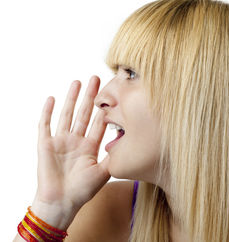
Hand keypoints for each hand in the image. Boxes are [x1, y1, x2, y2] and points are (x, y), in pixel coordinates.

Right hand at [34, 76, 109, 212]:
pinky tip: (52, 99)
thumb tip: (128, 145)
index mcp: (89, 146)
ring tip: (77, 82)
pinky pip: (45, 125)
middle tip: (96, 79)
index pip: (98, 122)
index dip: (104, 109)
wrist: (61, 203)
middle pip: (84, 113)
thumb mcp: (104, 173)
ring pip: (67, 114)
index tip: (111, 95)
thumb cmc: (82, 191)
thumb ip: (114, 158)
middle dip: (90, 96)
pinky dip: (47, 112)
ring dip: (72, 98)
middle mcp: (76, 140)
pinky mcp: (45, 144)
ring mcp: (61, 141)